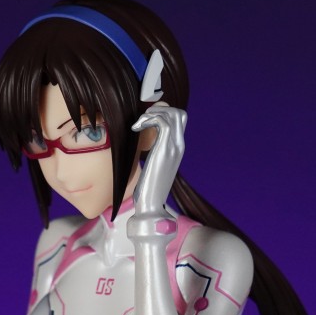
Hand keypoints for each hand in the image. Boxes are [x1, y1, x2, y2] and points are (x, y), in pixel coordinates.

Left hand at [130, 102, 186, 216]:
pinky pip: (162, 121)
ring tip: (138, 124)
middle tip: (142, 120)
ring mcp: (173, 146)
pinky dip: (147, 119)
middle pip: (179, 113)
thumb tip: (145, 142)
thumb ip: (155, 151)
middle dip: (159, 109)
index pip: (179, 119)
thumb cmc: (148, 188)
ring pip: (172, 113)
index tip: (145, 122)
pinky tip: (136, 129)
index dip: (162, 113)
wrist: (151, 205)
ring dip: (151, 113)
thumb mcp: (154, 165)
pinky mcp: (164, 149)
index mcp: (177, 148)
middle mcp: (178, 145)